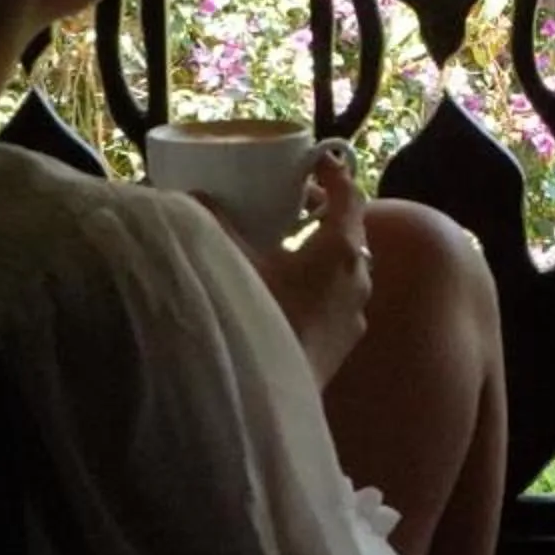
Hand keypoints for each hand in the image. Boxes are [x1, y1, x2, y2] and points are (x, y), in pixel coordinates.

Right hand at [203, 147, 372, 387]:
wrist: (268, 395)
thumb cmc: (257, 317)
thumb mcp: (232, 263)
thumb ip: (216, 223)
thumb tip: (195, 194)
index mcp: (341, 249)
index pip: (348, 196)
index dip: (335, 174)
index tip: (321, 159)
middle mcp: (359, 277)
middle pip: (350, 232)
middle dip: (326, 214)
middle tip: (296, 202)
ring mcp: (356, 312)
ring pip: (346, 269)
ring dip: (323, 253)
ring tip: (289, 246)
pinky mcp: (346, 342)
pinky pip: (338, 300)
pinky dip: (320, 286)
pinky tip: (290, 293)